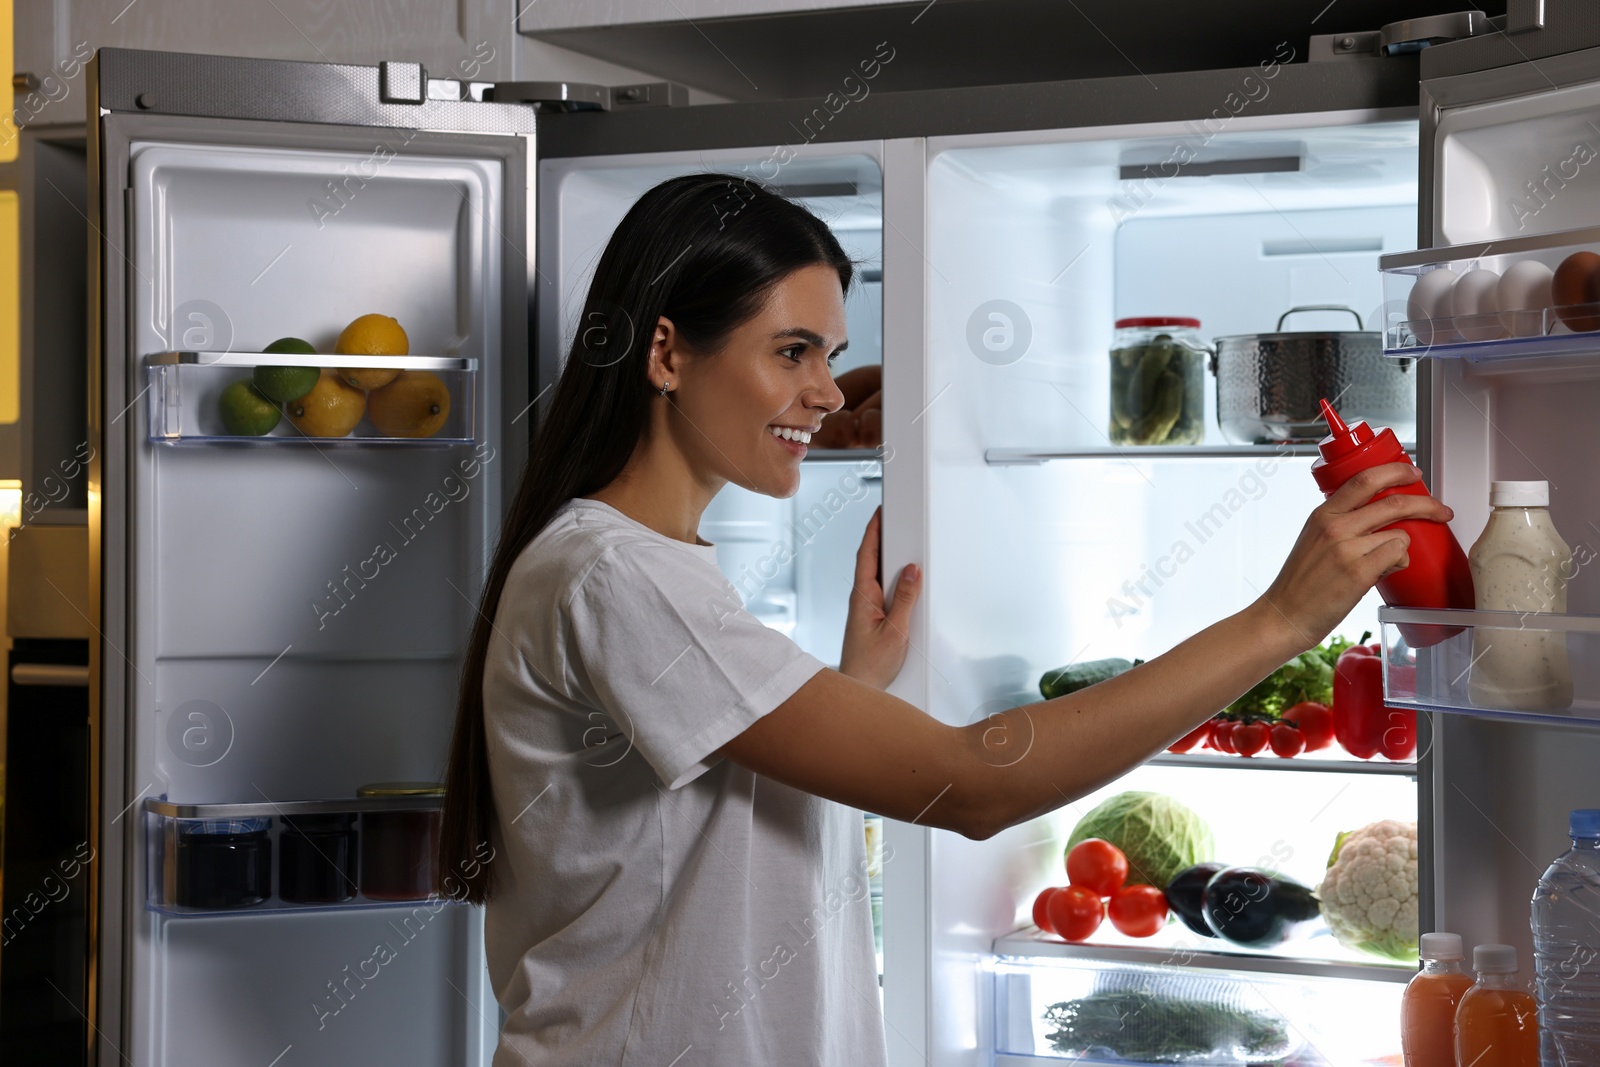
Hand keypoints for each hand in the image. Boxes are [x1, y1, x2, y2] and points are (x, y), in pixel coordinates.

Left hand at [839, 506, 921, 688]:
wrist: (860, 686)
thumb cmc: (870, 664)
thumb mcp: (895, 630)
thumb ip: (905, 599)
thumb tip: (912, 571)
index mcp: (862, 596)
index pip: (867, 554)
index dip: (873, 530)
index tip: (880, 511)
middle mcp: (861, 598)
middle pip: (871, 560)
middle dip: (881, 537)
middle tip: (893, 517)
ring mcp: (866, 607)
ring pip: (877, 574)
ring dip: (888, 557)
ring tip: (901, 540)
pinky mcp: (872, 616)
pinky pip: (882, 589)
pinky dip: (892, 577)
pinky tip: (903, 577)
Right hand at [1257, 462, 1453, 652]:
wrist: (1284, 615)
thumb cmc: (1299, 583)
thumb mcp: (1313, 540)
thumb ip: (1342, 525)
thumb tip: (1382, 523)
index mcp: (1322, 514)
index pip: (1365, 479)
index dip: (1395, 471)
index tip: (1413, 473)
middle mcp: (1334, 526)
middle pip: (1393, 502)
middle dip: (1427, 505)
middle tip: (1441, 511)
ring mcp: (1347, 549)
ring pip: (1400, 534)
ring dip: (1402, 547)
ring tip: (1385, 563)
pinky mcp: (1359, 573)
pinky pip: (1398, 556)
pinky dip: (1399, 563)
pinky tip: (1384, 572)